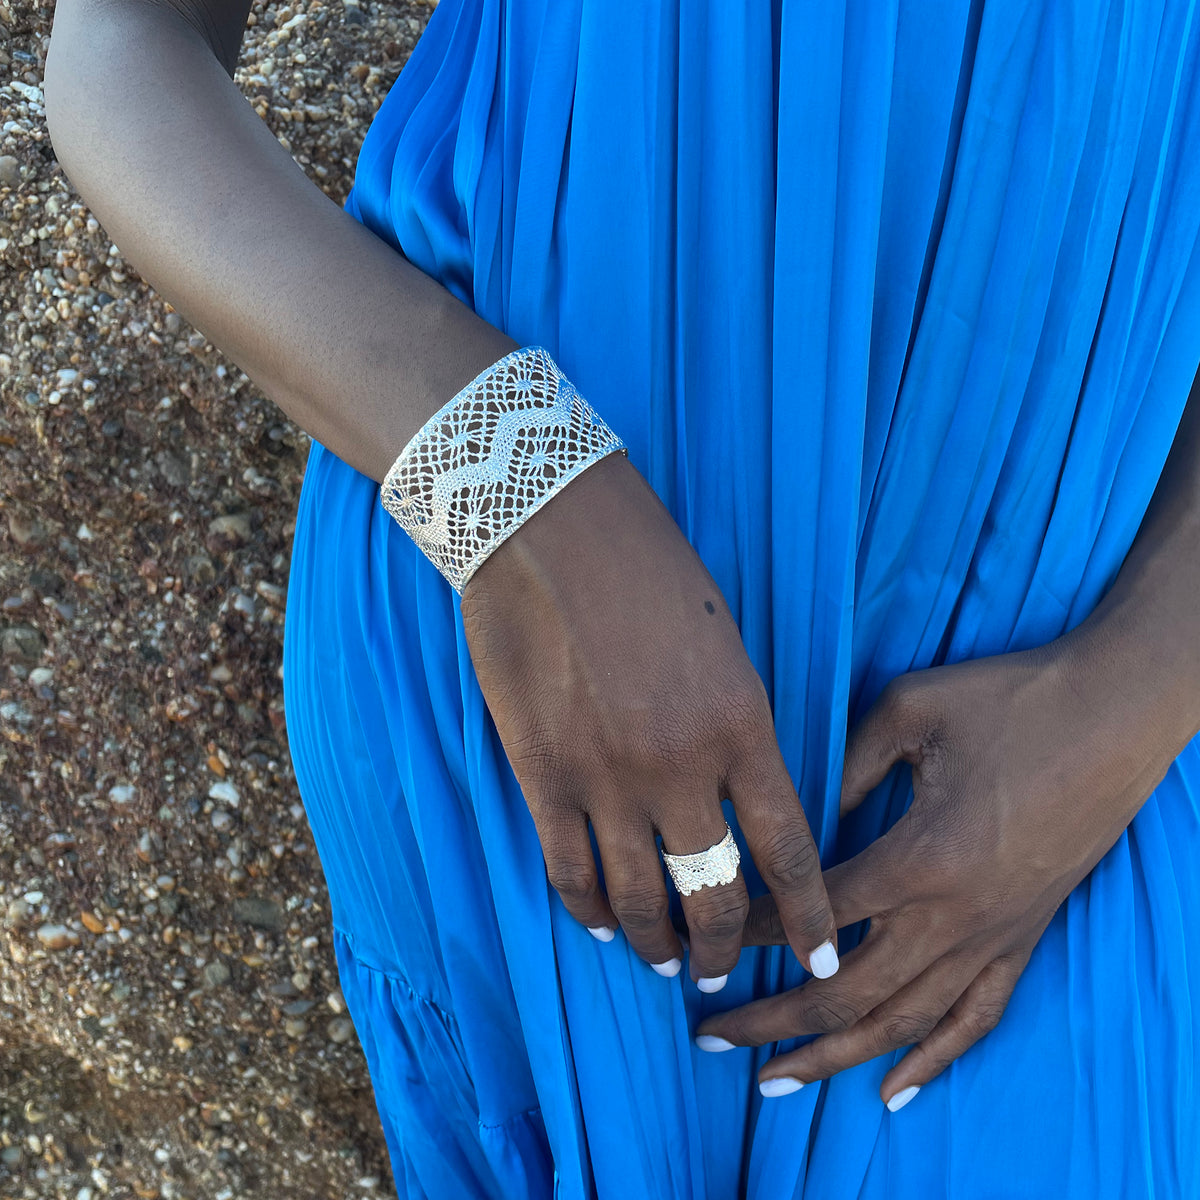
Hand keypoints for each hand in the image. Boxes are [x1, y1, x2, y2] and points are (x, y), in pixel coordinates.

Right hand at [460, 452, 837, 988]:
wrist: (549, 527)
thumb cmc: (646, 568)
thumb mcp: (723, 643)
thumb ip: (735, 726)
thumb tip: (735, 792)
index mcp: (742, 726)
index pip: (789, 849)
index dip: (809, 918)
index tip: (821, 960)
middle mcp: (680, 767)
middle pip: (713, 893)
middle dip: (723, 946)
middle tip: (720, 968)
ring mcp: (605, 777)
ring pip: (640, 899)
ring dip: (655, 944)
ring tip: (662, 963)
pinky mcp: (540, 774)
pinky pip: (569, 870)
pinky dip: (589, 910)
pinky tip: (602, 924)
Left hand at [695, 626, 1186, 1101]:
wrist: (1115, 716)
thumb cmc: (1010, 700)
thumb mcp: (909, 711)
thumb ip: (845, 766)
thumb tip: (799, 812)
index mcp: (917, 859)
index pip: (811, 913)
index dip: (750, 930)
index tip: (704, 937)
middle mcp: (952, 918)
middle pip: (842, 993)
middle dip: (769, 1023)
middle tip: (707, 1036)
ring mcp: (992, 938)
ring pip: (901, 1025)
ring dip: (831, 1059)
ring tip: (772, 1083)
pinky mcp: (1023, 940)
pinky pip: (975, 1020)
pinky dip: (932, 1063)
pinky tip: (891, 1093)